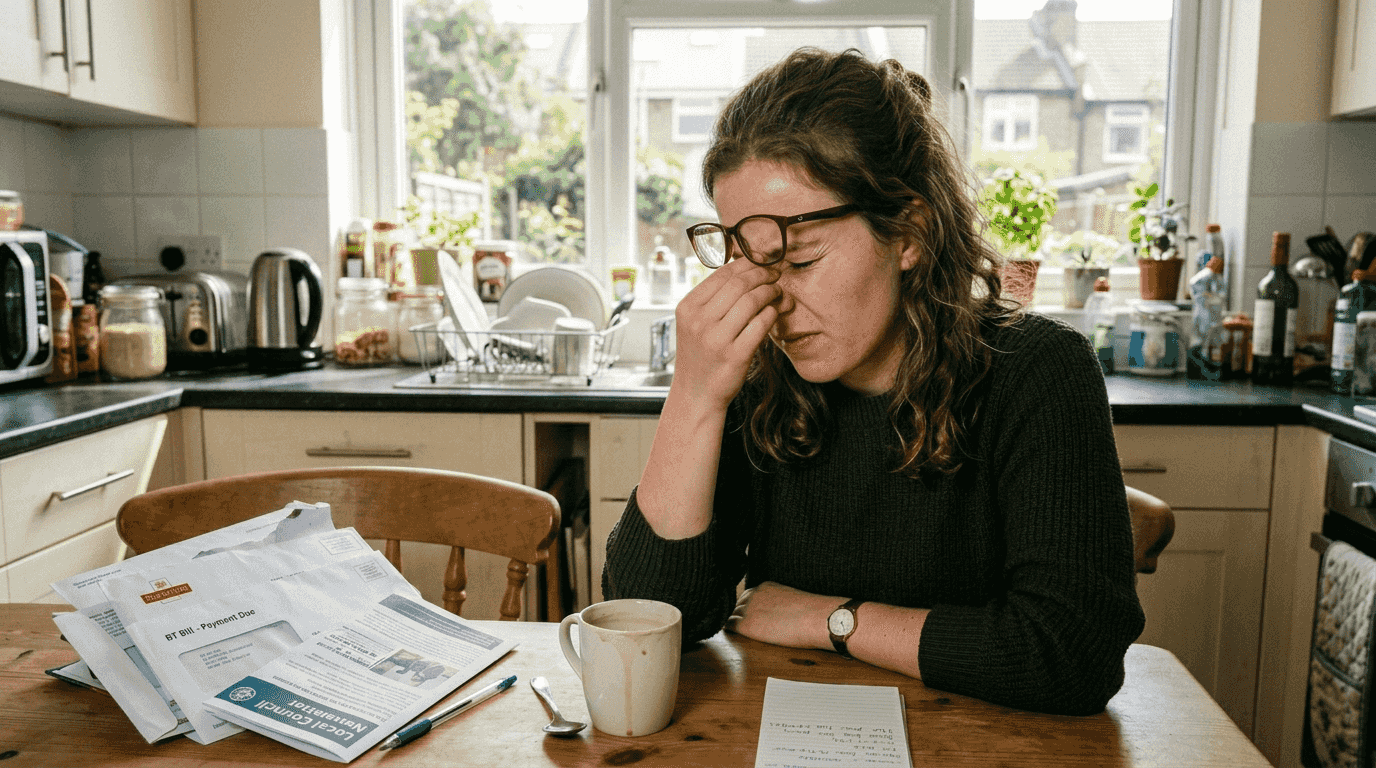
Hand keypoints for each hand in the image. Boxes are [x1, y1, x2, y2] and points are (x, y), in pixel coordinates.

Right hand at [671, 257, 781, 409]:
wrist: (696, 394)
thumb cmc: (700, 356)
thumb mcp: (694, 323)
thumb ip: (713, 299)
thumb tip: (744, 270)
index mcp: (688, 307)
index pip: (722, 274)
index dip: (748, 263)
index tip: (763, 262)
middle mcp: (699, 321)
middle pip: (739, 284)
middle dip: (763, 274)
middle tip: (775, 275)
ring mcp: (717, 338)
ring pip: (752, 300)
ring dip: (771, 292)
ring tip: (778, 293)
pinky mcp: (736, 355)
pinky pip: (762, 323)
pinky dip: (772, 313)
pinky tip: (775, 312)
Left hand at [726, 581, 833, 649]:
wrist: (817, 619)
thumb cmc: (813, 613)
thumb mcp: (791, 600)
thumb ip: (777, 603)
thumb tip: (778, 616)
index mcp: (765, 587)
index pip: (747, 597)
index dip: (748, 609)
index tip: (752, 618)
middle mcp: (753, 594)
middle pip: (737, 605)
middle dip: (740, 616)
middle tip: (746, 629)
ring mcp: (748, 608)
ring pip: (732, 615)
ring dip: (735, 624)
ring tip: (740, 635)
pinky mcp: (747, 625)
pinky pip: (729, 627)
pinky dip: (730, 632)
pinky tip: (735, 638)